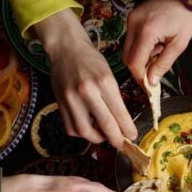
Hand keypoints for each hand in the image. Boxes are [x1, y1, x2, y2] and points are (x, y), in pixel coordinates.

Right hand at [34, 9, 136, 148]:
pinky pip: (70, 128)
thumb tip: (122, 124)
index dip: (127, 130)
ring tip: (103, 135)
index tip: (132, 136)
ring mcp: (71, 98)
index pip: (119, 114)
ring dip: (96, 138)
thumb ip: (115, 100)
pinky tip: (88, 128)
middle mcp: (87, 91)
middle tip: (120, 143)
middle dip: (115, 139)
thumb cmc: (91, 61)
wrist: (66, 48)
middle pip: (104, 125)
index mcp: (104, 82)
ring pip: (85, 131)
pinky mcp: (59, 103)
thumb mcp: (109, 76)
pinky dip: (81, 133)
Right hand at [123, 0, 191, 85]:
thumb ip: (164, 64)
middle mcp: (134, 24)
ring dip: (140, 59)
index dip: (140, 78)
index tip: (148, 87)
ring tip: (157, 55)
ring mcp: (131, 20)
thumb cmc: (184, 17)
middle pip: (128, 58)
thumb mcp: (179, 44)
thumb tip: (152, 81)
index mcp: (147, 31)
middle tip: (152, 76)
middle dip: (139, 70)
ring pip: (128, 50)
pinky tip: (154, 46)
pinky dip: (140, 49)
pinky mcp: (132, 18)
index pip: (135, 62)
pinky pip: (131, 41)